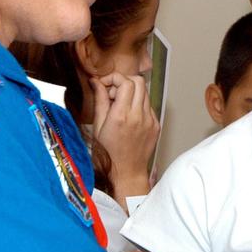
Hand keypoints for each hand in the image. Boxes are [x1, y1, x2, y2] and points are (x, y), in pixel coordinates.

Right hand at [89, 73, 158, 198]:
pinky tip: (128, 116)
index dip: (113, 78)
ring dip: (131, 92)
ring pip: (144, 92)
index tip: (104, 84)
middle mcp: (139, 116)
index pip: (125, 82)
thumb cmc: (108, 154)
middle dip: (123, 81)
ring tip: (119, 105)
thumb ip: (99, 101)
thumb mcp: (98, 127)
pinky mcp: (156, 125)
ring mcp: (150, 120)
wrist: (126, 173)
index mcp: (121, 116)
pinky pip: (148, 106)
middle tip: (112, 93)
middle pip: (138, 82)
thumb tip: (96, 82)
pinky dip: (138, 104)